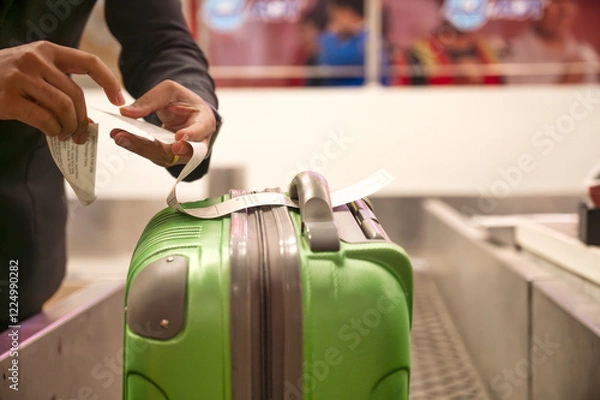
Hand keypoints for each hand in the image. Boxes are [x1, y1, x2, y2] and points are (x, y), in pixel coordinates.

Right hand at [0, 41, 124, 143]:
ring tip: (67, 136)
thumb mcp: (31, 71)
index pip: (89, 62)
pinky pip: (45, 120)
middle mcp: (35, 60)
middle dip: (83, 119)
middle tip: (83, 134)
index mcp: (46, 51)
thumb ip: (57, 87)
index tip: (119, 99)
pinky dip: (54, 131)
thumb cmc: (2, 80)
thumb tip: (87, 120)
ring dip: (70, 128)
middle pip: (77, 95)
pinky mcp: (8, 98)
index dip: (109, 81)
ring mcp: (21, 77)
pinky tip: (53, 134)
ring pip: (64, 108)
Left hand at [110, 80, 217, 166]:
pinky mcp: (169, 157)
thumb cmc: (184, 101)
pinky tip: (120, 137)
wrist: (186, 112)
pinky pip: (153, 154)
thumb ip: (151, 100)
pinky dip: (136, 146)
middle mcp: (197, 143)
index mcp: (205, 122)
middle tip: (128, 138)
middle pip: (177, 151)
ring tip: (119, 136)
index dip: (191, 136)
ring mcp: (182, 154)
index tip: (179, 138)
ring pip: (163, 156)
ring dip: (139, 147)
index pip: (200, 132)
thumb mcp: (170, 91)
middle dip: (152, 146)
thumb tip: (127, 112)